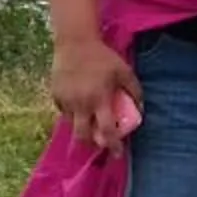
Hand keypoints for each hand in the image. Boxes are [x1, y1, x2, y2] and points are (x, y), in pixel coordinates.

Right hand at [49, 37, 140, 155]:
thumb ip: (134, 91)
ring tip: (91, 124)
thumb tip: (140, 109)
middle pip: (84, 136)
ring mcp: (66, 101)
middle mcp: (81, 104)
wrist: (75, 42)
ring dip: (83, 128)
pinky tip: (80, 107)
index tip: (117, 154)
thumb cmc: (103, 57)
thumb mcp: (124, 72)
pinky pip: (64, 112)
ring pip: (72, 125)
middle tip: (101, 143)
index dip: (113, 145)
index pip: (107, 131)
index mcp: (99, 99)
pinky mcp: (56, 96)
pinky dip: (73, 115)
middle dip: (93, 144)